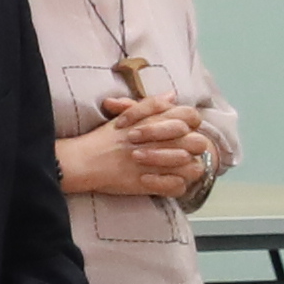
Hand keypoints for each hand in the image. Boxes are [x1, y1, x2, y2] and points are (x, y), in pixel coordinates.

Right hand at [54, 96, 198, 200]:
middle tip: (170, 150)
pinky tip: (153, 180)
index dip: (189, 124)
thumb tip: (172, 96)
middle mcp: (167, 141)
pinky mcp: (156, 184)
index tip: (177, 132)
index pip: (191, 116)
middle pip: (198, 142)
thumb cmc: (104, 138)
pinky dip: (169, 185)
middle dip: (187, 147)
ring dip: (181, 167)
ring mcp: (163, 164)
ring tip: (162, 167)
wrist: (85, 160)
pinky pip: (178, 187)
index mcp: (160, 121)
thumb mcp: (128, 115)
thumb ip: (152, 104)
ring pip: (193, 167)